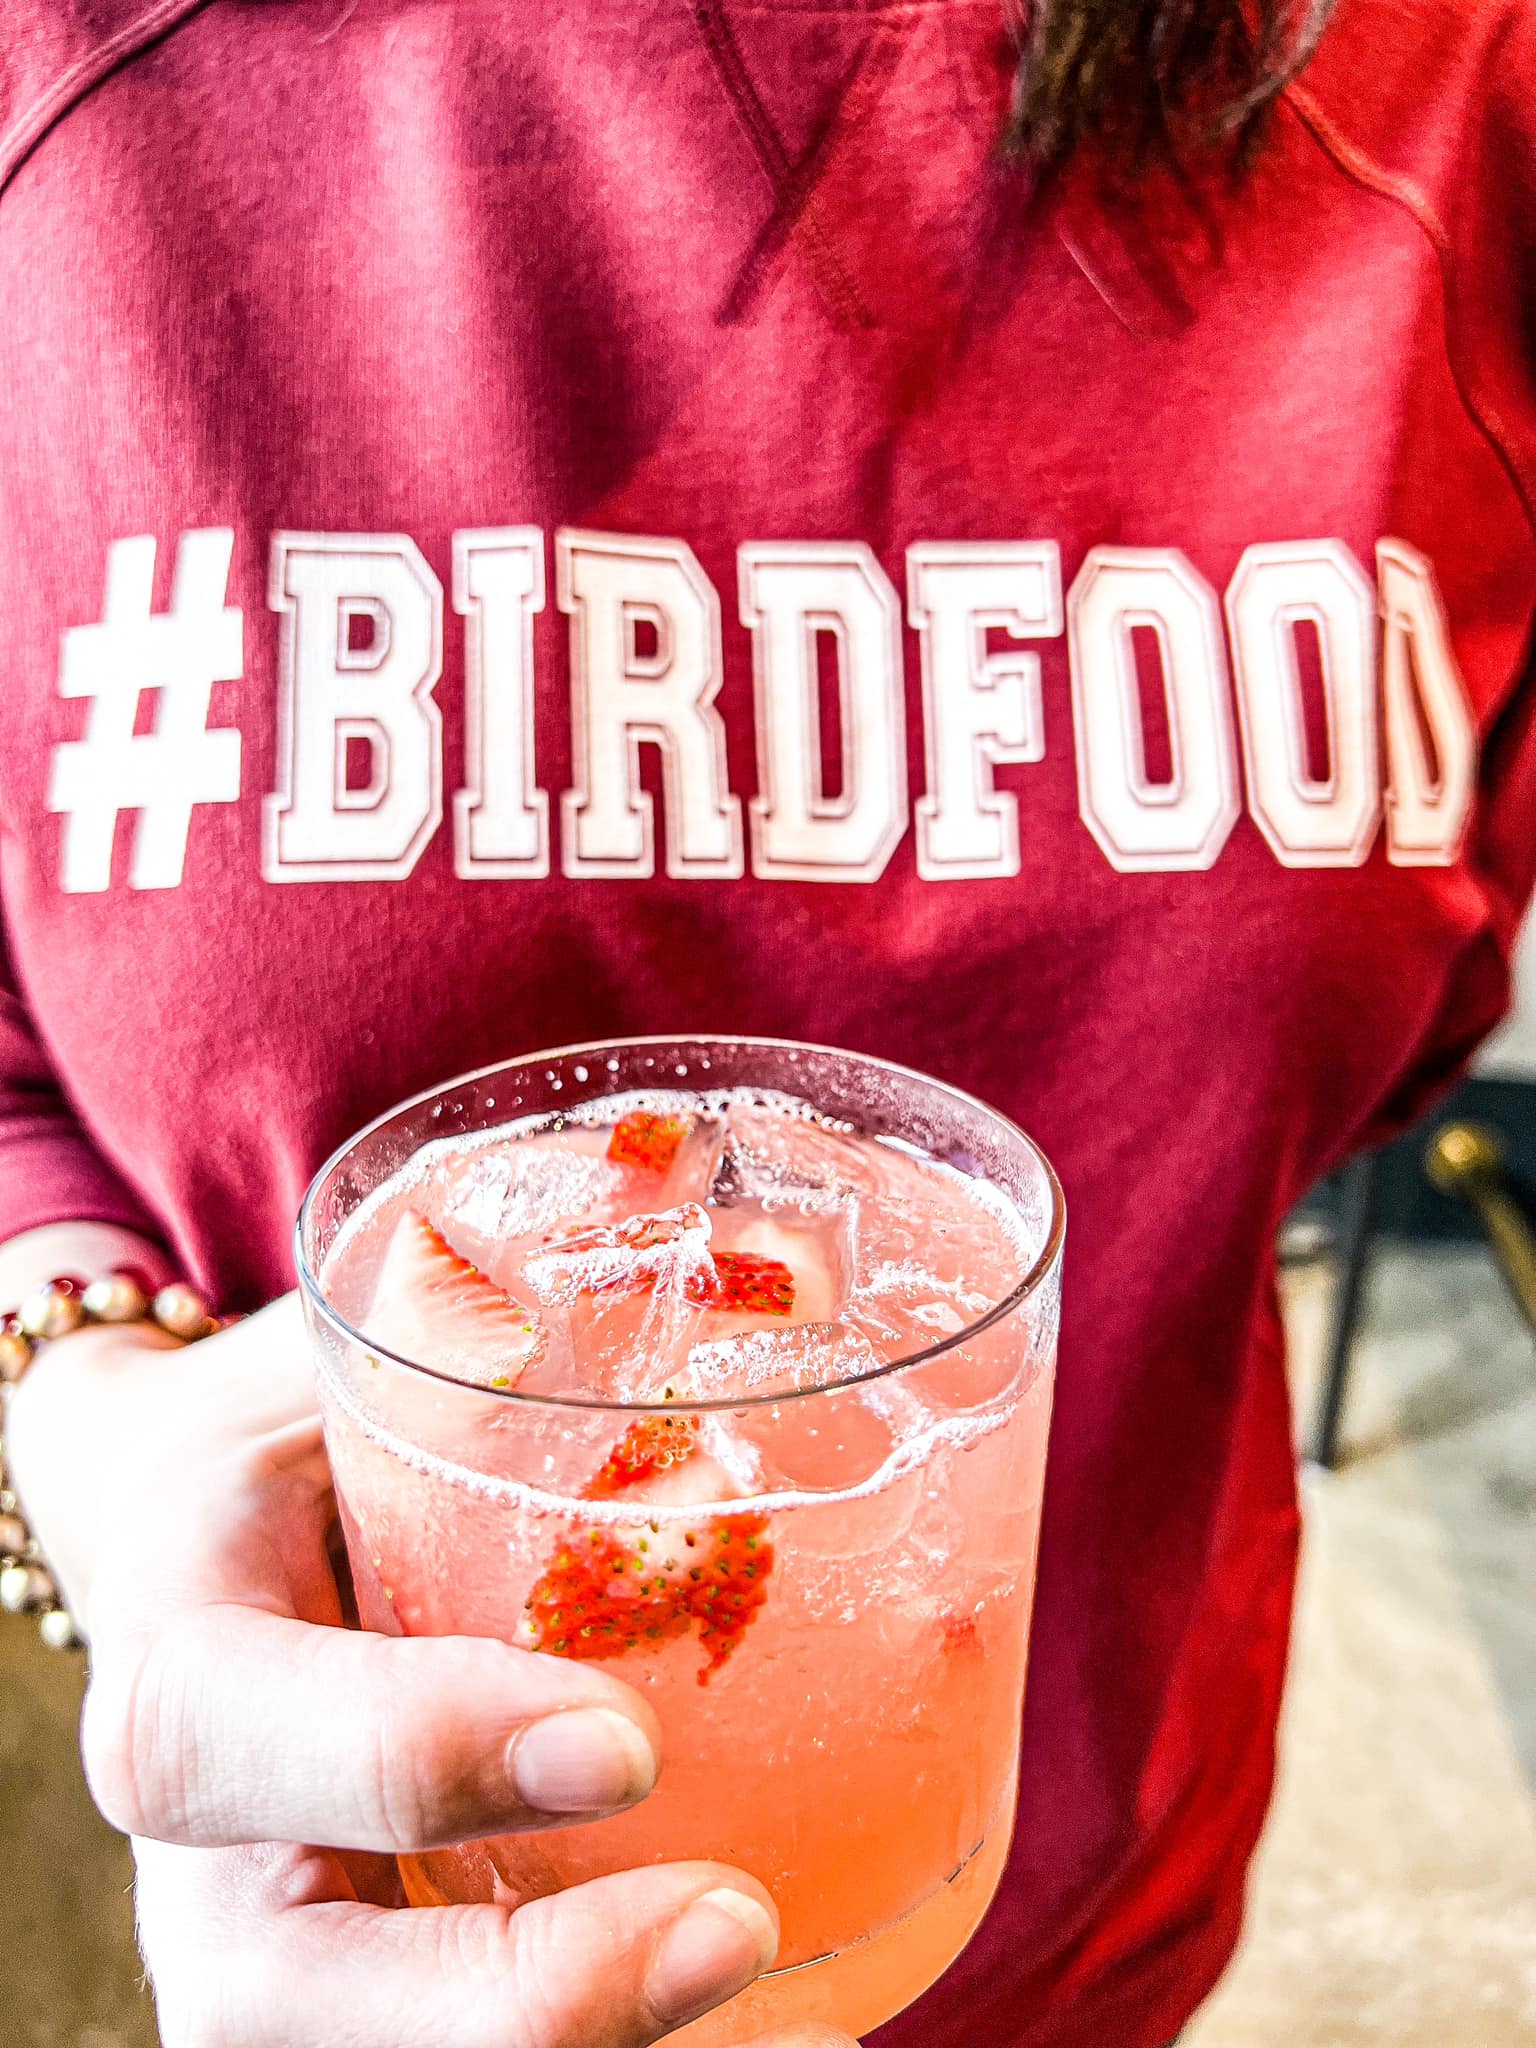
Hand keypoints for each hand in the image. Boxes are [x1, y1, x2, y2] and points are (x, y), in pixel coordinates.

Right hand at [5, 1286, 858, 2047]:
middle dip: (511, 2005)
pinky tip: (791, 2034)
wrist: (201, 1530)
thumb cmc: (288, 1425)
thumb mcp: (335, 1344)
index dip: (410, 1755)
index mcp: (179, 1646)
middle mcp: (208, 1837)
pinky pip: (459, 2045)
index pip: (228, 1733)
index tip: (624, 1741)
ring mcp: (283, 1930)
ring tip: (807, 2043)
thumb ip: (484, 1291)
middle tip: (734, 1930)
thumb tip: (737, 1196)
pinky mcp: (371, 1969)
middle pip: (278, 2000)